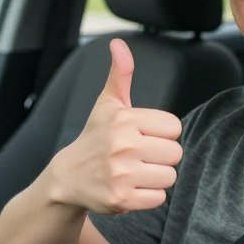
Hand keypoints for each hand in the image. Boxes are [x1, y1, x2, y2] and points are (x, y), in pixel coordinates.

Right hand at [47, 39, 182, 213]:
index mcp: (125, 119)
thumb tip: (119, 44)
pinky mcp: (122, 199)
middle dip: (161, 157)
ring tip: (136, 172)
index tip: (143, 136)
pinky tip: (131, 188)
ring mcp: (122, 174)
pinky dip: (148, 196)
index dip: (162, 133)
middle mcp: (123, 145)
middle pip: (175, 153)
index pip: (174, 127)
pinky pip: (159, 198)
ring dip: (156, 177)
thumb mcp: (107, 104)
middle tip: (139, 157)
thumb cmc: (96, 138)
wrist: (68, 178)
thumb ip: (120, 74)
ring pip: (169, 177)